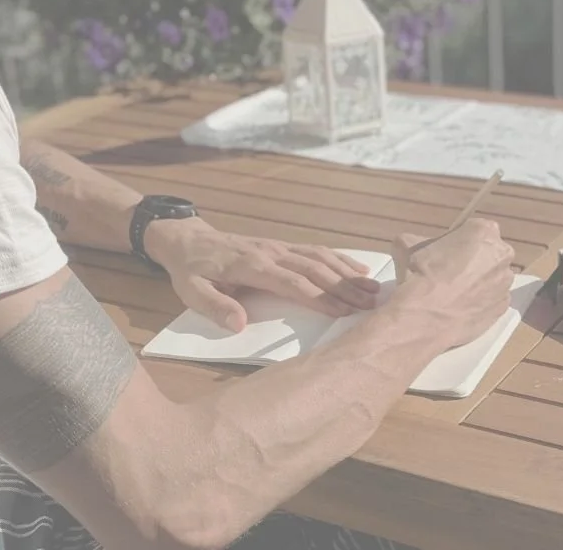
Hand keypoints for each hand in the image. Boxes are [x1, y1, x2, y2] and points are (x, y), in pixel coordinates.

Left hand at [146, 217, 382, 332]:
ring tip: (374, 289)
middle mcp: (271, 252)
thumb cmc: (191, 270)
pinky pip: (316, 250)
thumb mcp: (191, 291)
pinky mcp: (283, 246)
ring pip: (320, 257)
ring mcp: (279, 246)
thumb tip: (238, 323)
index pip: (292, 282)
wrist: (188, 239)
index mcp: (251, 265)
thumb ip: (214, 307)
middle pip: (314, 269)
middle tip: (372, 304)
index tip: (343, 312)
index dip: (318, 297)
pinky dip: (340, 259)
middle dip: (345, 286)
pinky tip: (360, 269)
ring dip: (348, 272)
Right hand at [388, 218, 514, 349]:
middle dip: (474, 260)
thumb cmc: (420, 274)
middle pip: (489, 253)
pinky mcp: (503, 308)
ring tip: (455, 295)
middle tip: (450, 273)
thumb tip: (418, 246)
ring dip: (479, 282)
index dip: (458, 240)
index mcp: (485, 231)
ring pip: (493, 278)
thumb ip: (422, 240)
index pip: (474, 229)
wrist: (425, 317)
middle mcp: (502, 255)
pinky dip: (480, 303)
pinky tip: (461, 308)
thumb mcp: (409, 244)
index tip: (446, 251)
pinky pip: (492, 300)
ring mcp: (505, 284)